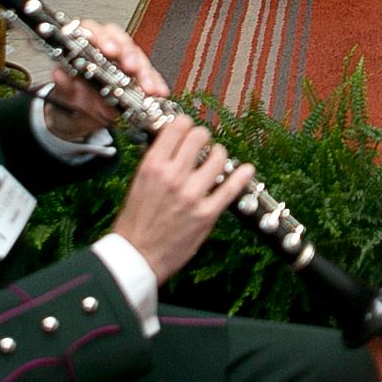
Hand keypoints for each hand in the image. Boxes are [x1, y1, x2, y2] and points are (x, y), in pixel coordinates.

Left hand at [47, 22, 167, 141]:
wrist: (77, 118)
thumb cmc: (70, 98)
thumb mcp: (62, 96)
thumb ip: (63, 86)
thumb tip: (60, 75)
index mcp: (84, 45)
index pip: (93, 30)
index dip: (102, 38)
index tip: (109, 50)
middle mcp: (106, 49)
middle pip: (121, 41)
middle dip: (128, 54)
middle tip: (131, 68)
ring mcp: (123, 62)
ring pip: (138, 58)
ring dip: (144, 72)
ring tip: (148, 87)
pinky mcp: (137, 76)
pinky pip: (149, 75)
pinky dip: (154, 84)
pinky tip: (158, 92)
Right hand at [110, 114, 252, 282]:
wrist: (137, 257)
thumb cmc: (135, 223)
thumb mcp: (139, 183)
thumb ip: (157, 162)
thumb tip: (174, 143)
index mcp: (153, 166)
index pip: (178, 127)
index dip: (186, 124)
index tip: (189, 129)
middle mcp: (173, 176)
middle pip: (200, 136)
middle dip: (204, 138)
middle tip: (203, 145)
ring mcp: (192, 195)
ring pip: (219, 157)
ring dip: (220, 156)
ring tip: (216, 161)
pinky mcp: (207, 213)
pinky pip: (232, 187)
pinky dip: (242, 175)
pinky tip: (246, 170)